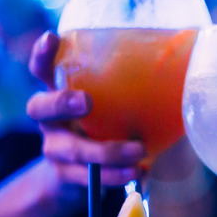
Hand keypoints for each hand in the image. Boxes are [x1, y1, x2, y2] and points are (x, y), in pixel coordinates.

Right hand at [26, 31, 145, 185]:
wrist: (81, 176)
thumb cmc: (105, 126)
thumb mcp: (112, 104)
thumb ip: (127, 90)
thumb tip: (177, 68)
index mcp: (58, 92)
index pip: (42, 69)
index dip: (42, 54)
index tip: (52, 38)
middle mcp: (50, 119)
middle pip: (39, 107)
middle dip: (62, 102)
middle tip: (87, 101)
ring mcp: (54, 148)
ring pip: (72, 150)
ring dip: (107, 151)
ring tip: (139, 151)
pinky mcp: (65, 176)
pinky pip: (88, 178)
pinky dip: (116, 176)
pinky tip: (140, 173)